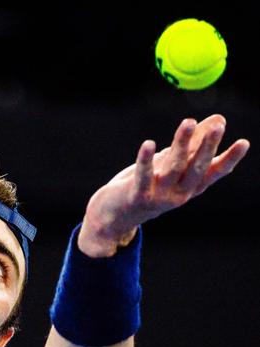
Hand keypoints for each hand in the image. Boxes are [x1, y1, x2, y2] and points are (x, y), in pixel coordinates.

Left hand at [78, 114, 249, 256]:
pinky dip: (145, 160)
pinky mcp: (137, 196)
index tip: (244, 142)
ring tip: (188, 122)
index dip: (228, 159)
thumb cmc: (147, 185)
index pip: (213, 172)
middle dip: (207, 147)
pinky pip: (142, 176)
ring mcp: (158, 197)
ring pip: (172, 167)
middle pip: (195, 168)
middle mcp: (178, 194)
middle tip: (219, 126)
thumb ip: (192, 146)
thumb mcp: (171, 166)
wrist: (114, 215)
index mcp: (189, 188)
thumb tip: (217, 119)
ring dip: (181, 144)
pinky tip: (148, 143)